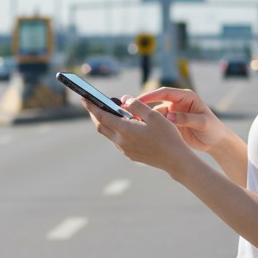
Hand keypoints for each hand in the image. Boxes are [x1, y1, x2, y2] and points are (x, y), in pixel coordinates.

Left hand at [80, 97, 198, 174]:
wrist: (175, 160)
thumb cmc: (167, 136)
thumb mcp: (154, 116)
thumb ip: (137, 105)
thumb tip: (124, 100)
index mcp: (125, 130)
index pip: (102, 116)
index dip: (91, 107)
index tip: (83, 98)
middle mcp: (121, 141)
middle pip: (101, 126)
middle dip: (95, 114)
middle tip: (94, 103)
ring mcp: (125, 150)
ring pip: (110, 134)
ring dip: (107, 123)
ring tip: (111, 111)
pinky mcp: (130, 155)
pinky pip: (119, 141)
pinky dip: (117, 130)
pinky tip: (125, 125)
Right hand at [136, 87, 233, 153]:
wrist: (216, 142)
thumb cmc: (213, 129)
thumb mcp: (202, 123)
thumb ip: (186, 118)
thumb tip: (170, 116)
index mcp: (186, 97)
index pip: (165, 92)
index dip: (150, 95)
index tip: (138, 100)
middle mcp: (177, 103)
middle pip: (156, 103)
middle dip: (143, 107)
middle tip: (128, 111)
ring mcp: (173, 114)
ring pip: (154, 115)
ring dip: (144, 119)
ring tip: (132, 124)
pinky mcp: (171, 124)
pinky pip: (157, 124)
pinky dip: (149, 127)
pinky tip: (139, 131)